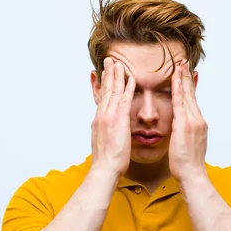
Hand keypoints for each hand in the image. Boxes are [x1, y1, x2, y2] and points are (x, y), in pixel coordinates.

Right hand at [90, 57, 135, 177]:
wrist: (104, 169)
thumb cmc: (107, 161)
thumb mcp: (104, 142)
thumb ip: (106, 133)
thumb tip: (108, 131)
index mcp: (99, 121)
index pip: (102, 98)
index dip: (104, 85)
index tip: (106, 74)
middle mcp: (102, 116)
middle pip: (105, 90)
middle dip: (108, 74)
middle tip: (109, 60)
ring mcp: (109, 117)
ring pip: (113, 91)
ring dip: (116, 76)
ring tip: (118, 62)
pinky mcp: (118, 120)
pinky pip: (123, 100)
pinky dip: (126, 88)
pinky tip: (130, 78)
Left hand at [169, 60, 207, 181]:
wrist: (192, 175)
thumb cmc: (187, 165)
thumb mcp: (187, 145)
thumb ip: (186, 134)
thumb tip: (182, 130)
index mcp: (197, 124)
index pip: (192, 100)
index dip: (190, 86)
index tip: (189, 74)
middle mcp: (197, 119)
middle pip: (191, 93)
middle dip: (187, 77)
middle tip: (184, 61)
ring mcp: (193, 121)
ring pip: (186, 95)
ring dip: (182, 78)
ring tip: (179, 64)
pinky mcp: (186, 124)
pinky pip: (180, 103)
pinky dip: (178, 89)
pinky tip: (175, 79)